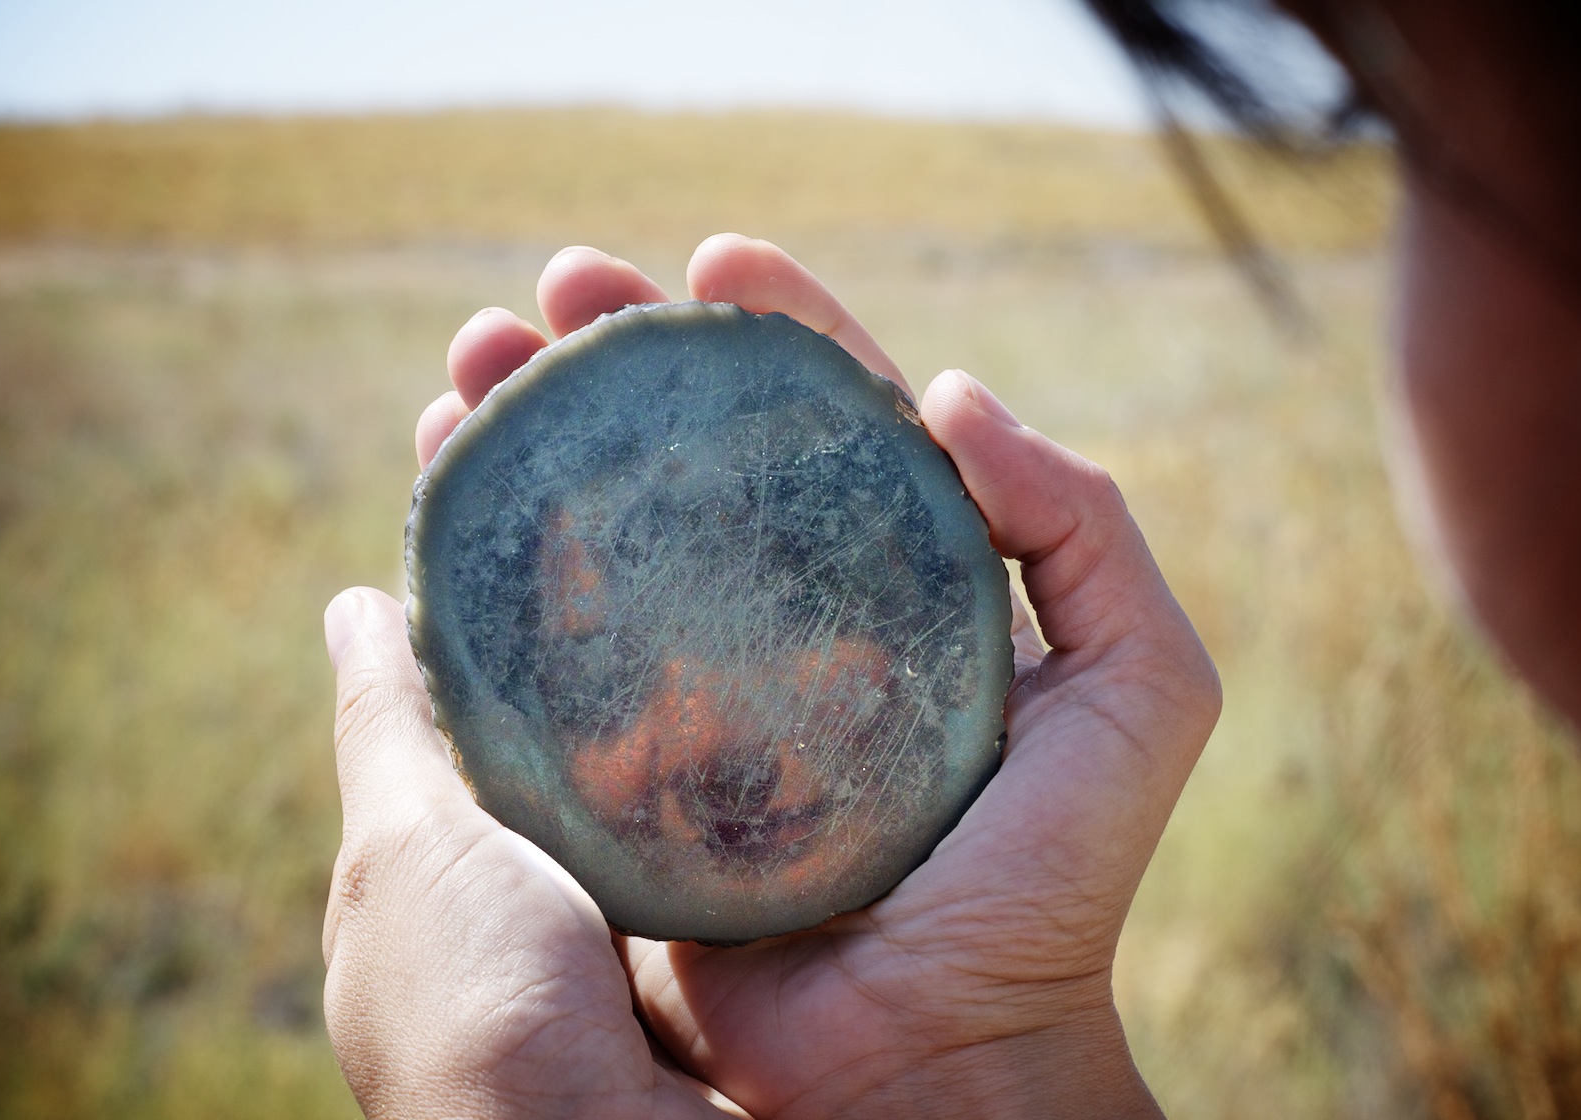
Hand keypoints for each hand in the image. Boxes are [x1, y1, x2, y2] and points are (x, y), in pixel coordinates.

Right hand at [323, 234, 1220, 1118]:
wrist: (942, 1055)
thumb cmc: (1051, 880)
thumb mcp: (1141, 686)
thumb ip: (1087, 525)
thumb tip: (951, 392)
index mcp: (900, 584)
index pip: (832, 421)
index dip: (776, 328)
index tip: (710, 257)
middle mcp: (789, 621)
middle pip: (690, 455)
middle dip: (620, 360)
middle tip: (555, 292)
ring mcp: (694, 692)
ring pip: (596, 534)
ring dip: (527, 439)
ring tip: (468, 369)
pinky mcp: (617, 773)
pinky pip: (536, 658)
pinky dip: (481, 577)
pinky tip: (438, 501)